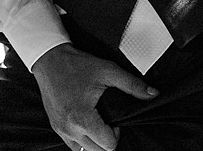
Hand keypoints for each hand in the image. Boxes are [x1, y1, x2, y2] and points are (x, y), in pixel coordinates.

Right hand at [29, 43, 157, 150]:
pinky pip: (72, 145)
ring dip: (94, 142)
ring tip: (97, 122)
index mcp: (82, 118)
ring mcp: (60, 130)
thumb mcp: (108, 70)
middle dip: (107, 140)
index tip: (115, 120)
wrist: (50, 59)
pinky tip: (86, 125)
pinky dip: (82, 140)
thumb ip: (132, 84)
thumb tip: (153, 94)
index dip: (117, 133)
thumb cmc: (77, 65)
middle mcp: (69, 129)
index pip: (108, 145)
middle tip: (108, 121)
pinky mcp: (55, 127)